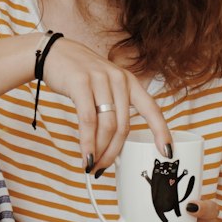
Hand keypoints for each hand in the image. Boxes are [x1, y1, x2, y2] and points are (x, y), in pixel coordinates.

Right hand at [41, 37, 171, 171]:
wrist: (55, 53)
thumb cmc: (81, 75)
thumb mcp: (106, 86)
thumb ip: (114, 108)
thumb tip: (114, 145)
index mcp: (129, 82)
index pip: (152, 109)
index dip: (162, 131)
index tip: (167, 152)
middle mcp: (119, 79)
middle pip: (124, 126)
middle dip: (114, 152)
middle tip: (103, 168)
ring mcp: (100, 80)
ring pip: (107, 126)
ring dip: (100, 150)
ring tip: (91, 164)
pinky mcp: (81, 83)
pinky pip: (88, 120)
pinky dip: (87, 142)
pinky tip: (85, 154)